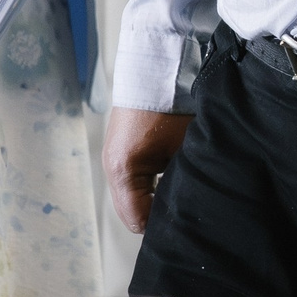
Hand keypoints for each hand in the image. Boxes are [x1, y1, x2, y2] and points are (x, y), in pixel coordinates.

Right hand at [104, 107, 190, 233]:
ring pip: (128, 199)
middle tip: (182, 211)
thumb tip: (186, 208)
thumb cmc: (172, 109)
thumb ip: (181, 184)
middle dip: (154, 216)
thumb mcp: (183, 151)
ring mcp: (111, 159)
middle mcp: (111, 168)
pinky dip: (145, 188)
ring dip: (149, 202)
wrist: (155, 71)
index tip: (183, 221)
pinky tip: (166, 183)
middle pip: (129, 212)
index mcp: (124, 172)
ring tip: (175, 197)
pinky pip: (128, 183)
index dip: (162, 225)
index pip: (138, 220)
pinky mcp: (117, 151)